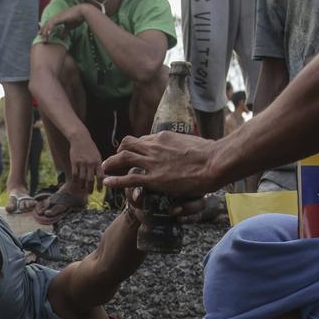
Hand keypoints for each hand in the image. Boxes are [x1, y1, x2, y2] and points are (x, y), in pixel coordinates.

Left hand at [39, 5, 88, 40]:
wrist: (82, 12)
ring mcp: (57, 16)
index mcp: (58, 18)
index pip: (49, 24)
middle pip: (47, 24)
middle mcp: (56, 16)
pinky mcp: (60, 17)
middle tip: (40, 37)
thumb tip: (62, 37)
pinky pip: (52, 23)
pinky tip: (48, 33)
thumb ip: (65, 31)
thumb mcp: (69, 27)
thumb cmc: (77, 18)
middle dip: (43, 31)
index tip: (42, 36)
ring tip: (43, 38)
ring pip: (48, 24)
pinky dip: (49, 28)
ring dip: (45, 31)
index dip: (45, 29)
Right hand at [69, 132, 102, 193]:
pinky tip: (76, 183)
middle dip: (90, 188)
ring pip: (82, 178)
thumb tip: (101, 177)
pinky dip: (75, 180)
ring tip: (83, 188)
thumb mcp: (97, 155)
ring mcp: (81, 163)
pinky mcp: (74, 162)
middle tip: (90, 193)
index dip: (100, 185)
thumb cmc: (90, 148)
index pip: (100, 176)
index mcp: (97, 162)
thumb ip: (98, 165)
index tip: (100, 191)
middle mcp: (90, 163)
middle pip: (90, 179)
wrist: (80, 138)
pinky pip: (74, 174)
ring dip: (82, 185)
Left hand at [102, 132, 222, 196]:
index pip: (143, 139)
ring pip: (124, 158)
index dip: (135, 146)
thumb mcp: (193, 143)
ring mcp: (153, 162)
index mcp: (165, 136)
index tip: (132, 152)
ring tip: (104, 168)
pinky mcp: (153, 178)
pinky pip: (128, 178)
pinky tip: (107, 182)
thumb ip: (184, 146)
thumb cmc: (211, 154)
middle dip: (119, 151)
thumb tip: (187, 149)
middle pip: (128, 144)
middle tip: (114, 159)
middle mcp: (155, 146)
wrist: (214, 162)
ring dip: (111, 163)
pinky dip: (115, 180)